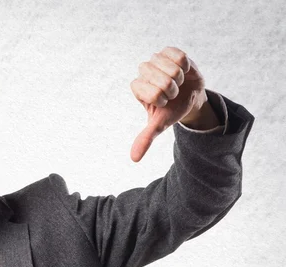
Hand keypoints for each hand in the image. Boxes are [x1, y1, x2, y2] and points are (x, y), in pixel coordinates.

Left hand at [130, 47, 209, 161]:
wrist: (188, 98)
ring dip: (180, 79)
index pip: (152, 92)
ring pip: (172, 69)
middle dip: (173, 90)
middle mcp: (143, 72)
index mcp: (137, 88)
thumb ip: (145, 139)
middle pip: (163, 81)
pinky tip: (183, 71)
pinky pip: (180, 57)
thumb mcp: (159, 125)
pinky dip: (186, 67)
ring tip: (177, 82)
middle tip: (172, 93)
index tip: (164, 102)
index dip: (163, 99)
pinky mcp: (168, 51)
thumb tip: (134, 159)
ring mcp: (155, 60)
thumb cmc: (170, 111)